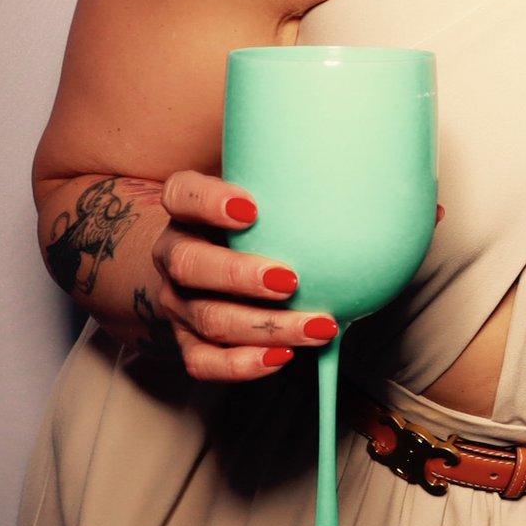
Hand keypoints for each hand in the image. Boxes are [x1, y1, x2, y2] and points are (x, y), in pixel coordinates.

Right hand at [140, 169, 331, 380]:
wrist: (216, 260)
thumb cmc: (257, 222)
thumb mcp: (265, 190)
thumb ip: (290, 176)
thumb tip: (351, 161)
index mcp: (186, 209)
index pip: (182, 194)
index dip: (208, 202)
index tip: (251, 208)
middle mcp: (174, 252)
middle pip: (188, 264)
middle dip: (239, 275)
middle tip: (291, 280)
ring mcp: (177, 301)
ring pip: (208, 318)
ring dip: (265, 326)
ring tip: (317, 325)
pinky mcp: (188, 340)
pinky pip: (204, 361)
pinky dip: (243, 364)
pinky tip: (284, 355)